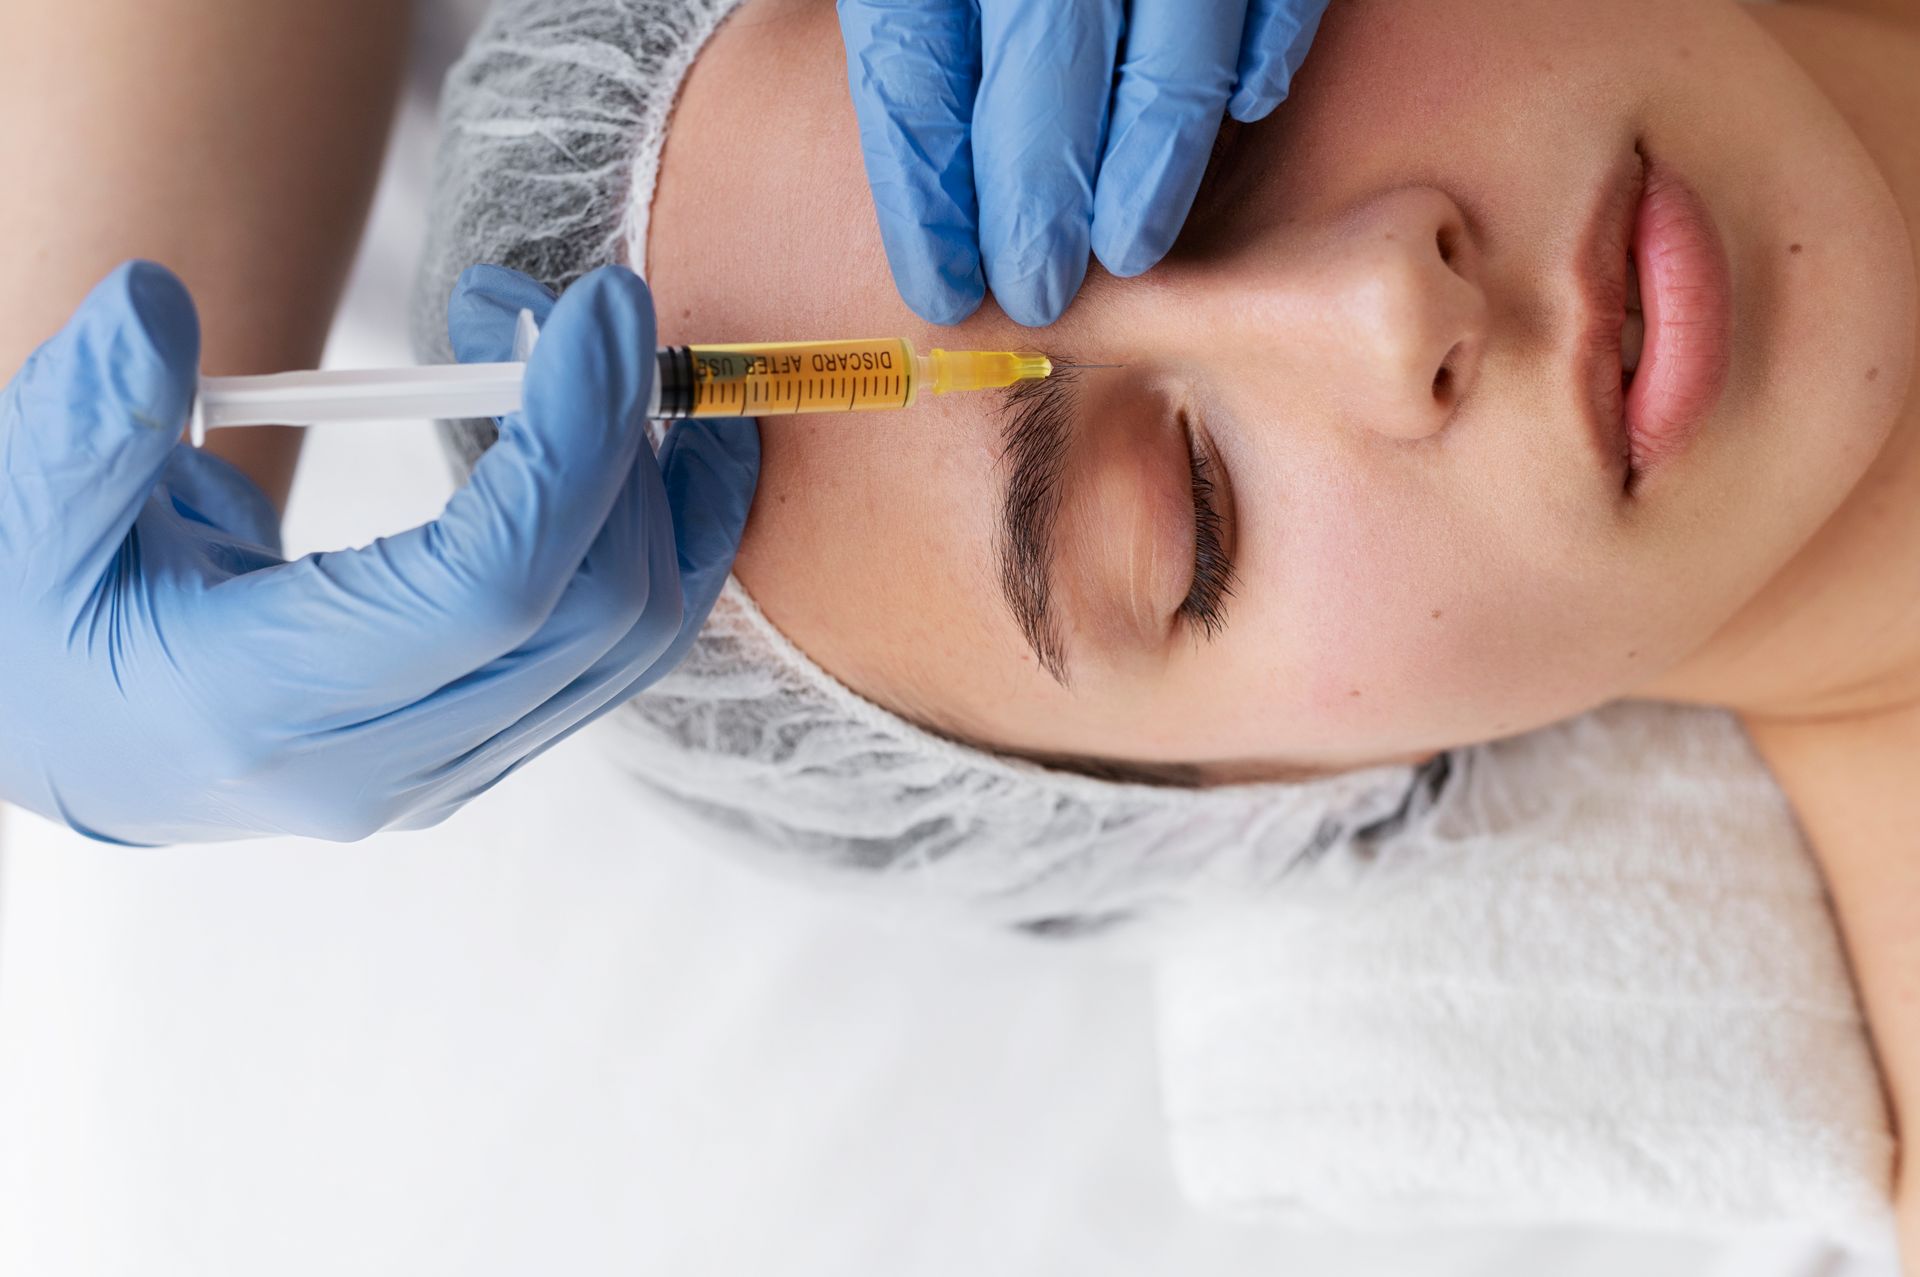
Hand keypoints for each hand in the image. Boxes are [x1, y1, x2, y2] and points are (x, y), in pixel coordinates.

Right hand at [0, 261, 757, 843]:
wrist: (55, 733)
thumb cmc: (31, 616)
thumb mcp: (13, 513)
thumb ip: (80, 418)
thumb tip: (155, 307)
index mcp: (262, 709)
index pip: (491, 588)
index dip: (574, 444)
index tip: (605, 310)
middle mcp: (378, 768)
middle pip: (593, 614)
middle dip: (619, 438)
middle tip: (576, 303)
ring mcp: (442, 770)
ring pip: (631, 642)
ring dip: (656, 483)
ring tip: (602, 350)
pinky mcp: (477, 746)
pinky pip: (617, 653)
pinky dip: (658, 541)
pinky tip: (653, 445)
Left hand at [838, 0, 1330, 326]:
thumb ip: (917, 23)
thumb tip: (926, 151)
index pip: (913, 60)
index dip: (926, 185)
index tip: (939, 283)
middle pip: (1040, 61)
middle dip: (1037, 196)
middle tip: (1036, 289)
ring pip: (1171, 36)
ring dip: (1153, 157)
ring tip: (1131, 246)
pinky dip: (1259, 49)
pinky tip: (1240, 116)